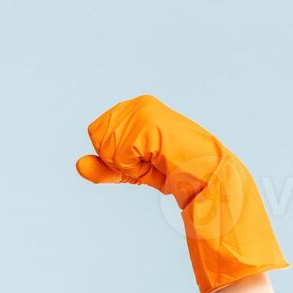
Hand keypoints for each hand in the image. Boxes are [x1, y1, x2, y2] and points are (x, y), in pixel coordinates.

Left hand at [75, 94, 286, 292]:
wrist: (214, 185)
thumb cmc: (178, 178)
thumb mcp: (135, 172)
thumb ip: (107, 168)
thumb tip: (78, 164)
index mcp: (139, 111)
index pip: (97, 130)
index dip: (110, 154)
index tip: (135, 164)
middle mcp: (144, 107)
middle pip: (98, 133)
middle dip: (114, 157)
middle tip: (144, 166)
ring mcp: (151, 114)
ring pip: (109, 139)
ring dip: (124, 161)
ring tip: (152, 165)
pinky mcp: (157, 127)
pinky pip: (124, 147)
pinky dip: (131, 163)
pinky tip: (153, 164)